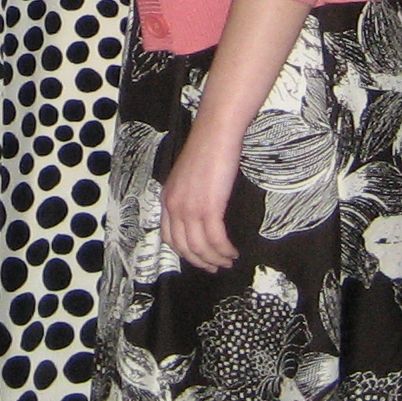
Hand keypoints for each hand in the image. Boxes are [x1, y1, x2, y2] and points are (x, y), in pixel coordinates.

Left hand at [159, 118, 246, 270]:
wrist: (215, 133)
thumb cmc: (206, 149)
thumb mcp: (188, 177)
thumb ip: (188, 196)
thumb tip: (200, 215)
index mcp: (167, 199)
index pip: (169, 237)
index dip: (184, 253)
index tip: (199, 259)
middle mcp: (174, 207)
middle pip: (183, 247)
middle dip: (200, 262)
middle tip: (216, 267)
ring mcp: (190, 209)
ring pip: (200, 247)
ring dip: (216, 259)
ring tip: (228, 262)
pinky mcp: (209, 208)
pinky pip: (216, 240)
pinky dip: (225, 250)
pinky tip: (234, 251)